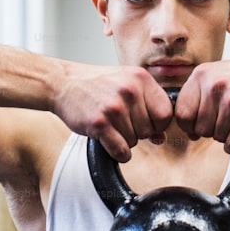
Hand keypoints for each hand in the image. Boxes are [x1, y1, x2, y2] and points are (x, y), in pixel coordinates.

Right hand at [52, 63, 172, 161]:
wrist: (63, 83)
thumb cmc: (96, 84)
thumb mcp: (126, 84)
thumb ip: (147, 106)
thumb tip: (161, 137)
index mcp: (142, 78)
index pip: (166, 113)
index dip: (158, 124)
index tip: (145, 123)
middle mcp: (130, 91)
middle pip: (150, 130)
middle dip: (137, 132)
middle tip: (120, 121)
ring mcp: (114, 107)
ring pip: (134, 141)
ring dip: (123, 140)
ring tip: (110, 124)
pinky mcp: (99, 123)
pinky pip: (121, 151)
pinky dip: (117, 152)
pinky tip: (107, 140)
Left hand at [175, 52, 229, 152]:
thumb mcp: (215, 75)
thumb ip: (197, 97)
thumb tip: (187, 129)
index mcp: (201, 75)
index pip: (182, 113)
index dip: (188, 126)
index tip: (196, 127)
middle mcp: (215, 86)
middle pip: (200, 129)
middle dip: (211, 131)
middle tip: (224, 121)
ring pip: (217, 137)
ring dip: (226, 135)